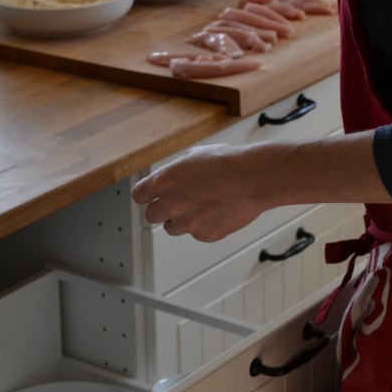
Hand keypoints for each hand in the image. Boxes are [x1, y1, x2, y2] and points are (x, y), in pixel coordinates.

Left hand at [131, 144, 268, 241]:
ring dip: (181, 219)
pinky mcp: (203, 235)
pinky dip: (203, 225)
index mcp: (164, 181)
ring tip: (201, 206)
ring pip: (171, 228)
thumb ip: (176, 170)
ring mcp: (186, 222)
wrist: (253, 178)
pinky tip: (217, 211)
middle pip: (151, 216)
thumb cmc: (228, 163)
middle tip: (177, 203)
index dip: (146, 196)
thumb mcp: (194, 155)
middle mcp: (171, 204)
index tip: (151, 197)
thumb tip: (172, 176)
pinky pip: (196, 233)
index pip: (138, 196)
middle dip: (162, 210)